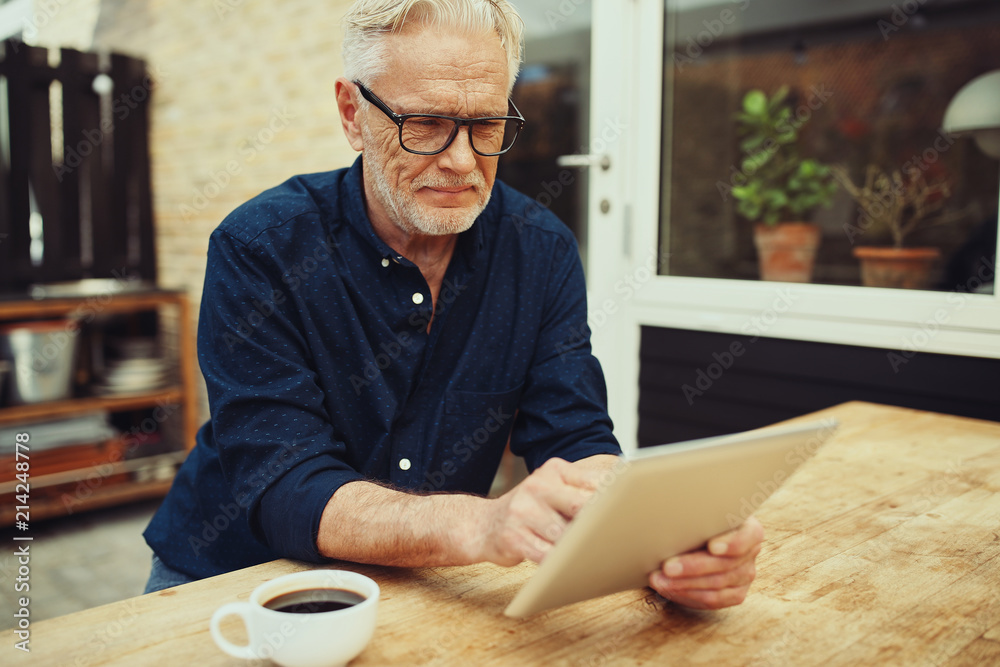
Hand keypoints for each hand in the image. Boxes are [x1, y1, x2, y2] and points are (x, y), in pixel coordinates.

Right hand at [476, 457, 613, 565]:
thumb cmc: (530, 510)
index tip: (634, 513)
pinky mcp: (513, 537)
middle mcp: (537, 486)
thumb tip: (626, 502)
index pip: (594, 482)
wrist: (483, 525)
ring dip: (581, 548)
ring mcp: (523, 511)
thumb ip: (582, 491)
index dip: (616, 499)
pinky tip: (569, 567)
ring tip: (595, 556)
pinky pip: (547, 556)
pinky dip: (561, 564)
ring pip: (565, 536)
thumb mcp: (553, 490)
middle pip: (582, 507)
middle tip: (620, 538)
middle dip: (600, 525)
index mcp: (553, 471)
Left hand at [648, 516, 763, 609]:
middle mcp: (750, 552)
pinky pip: (711, 600)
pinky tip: (666, 588)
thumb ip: (695, 511)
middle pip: (725, 565)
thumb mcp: (699, 511)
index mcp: (748, 528)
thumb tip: (667, 505)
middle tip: (666, 566)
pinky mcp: (735, 594)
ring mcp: (745, 575)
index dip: (732, 543)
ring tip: (657, 578)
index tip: (711, 546)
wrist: (694, 539)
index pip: (748, 536)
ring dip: (683, 583)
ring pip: (716, 585)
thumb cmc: (695, 519)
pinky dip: (686, 594)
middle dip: (692, 567)